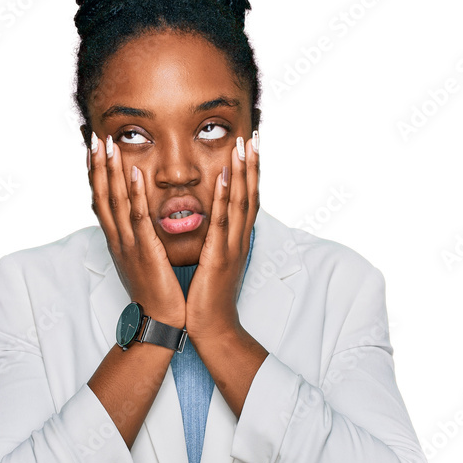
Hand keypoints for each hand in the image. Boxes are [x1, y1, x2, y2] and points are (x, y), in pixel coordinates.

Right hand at [87, 134, 185, 327]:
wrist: (159, 321)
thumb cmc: (157, 293)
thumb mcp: (142, 261)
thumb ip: (139, 239)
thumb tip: (140, 223)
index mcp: (118, 241)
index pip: (101, 201)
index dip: (96, 175)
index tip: (93, 151)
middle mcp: (118, 240)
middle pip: (101, 196)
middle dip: (97, 165)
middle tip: (95, 137)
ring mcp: (129, 245)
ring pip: (114, 201)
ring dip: (110, 171)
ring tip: (108, 144)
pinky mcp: (145, 251)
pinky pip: (137, 217)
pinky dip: (134, 194)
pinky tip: (134, 172)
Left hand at [185, 134, 259, 342]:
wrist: (212, 327)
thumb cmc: (209, 298)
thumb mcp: (214, 263)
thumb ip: (217, 242)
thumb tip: (216, 226)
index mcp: (237, 241)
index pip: (247, 200)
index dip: (250, 173)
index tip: (250, 147)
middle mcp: (239, 240)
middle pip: (250, 195)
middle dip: (252, 164)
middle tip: (253, 135)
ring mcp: (232, 248)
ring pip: (241, 203)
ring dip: (243, 172)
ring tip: (243, 145)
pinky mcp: (219, 257)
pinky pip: (222, 222)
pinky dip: (225, 198)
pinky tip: (224, 177)